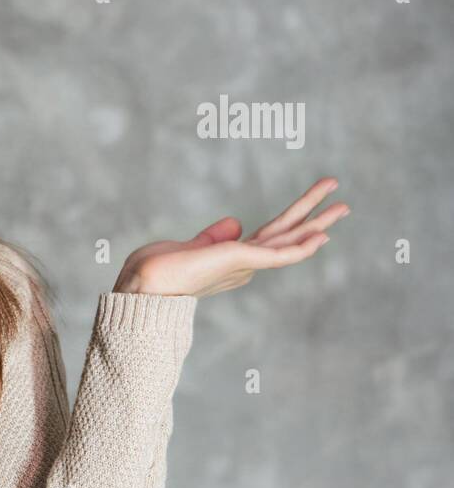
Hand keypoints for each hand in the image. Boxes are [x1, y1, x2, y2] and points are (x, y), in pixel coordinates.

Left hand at [113, 176, 348, 298]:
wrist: (143, 286)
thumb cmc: (158, 270)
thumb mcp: (191, 246)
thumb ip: (214, 236)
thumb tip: (236, 222)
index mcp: (233, 258)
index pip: (270, 237)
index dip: (292, 225)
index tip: (312, 218)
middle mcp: (244, 263)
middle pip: (287, 234)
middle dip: (315, 217)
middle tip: (343, 201)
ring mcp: (244, 263)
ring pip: (289, 238)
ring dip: (318, 222)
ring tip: (345, 205)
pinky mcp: (240, 260)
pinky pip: (278, 255)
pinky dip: (301, 248)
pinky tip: (322, 238)